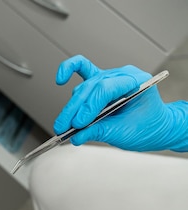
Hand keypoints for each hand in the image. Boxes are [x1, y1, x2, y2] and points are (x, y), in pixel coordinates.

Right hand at [54, 55, 187, 151]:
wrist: (155, 127)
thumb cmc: (147, 127)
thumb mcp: (125, 133)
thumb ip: (99, 132)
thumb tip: (77, 135)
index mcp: (137, 82)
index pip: (106, 89)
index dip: (89, 107)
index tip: (78, 125)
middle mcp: (122, 76)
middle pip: (91, 88)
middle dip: (75, 110)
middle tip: (63, 128)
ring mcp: (110, 77)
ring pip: (84, 87)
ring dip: (72, 107)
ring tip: (64, 126)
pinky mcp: (99, 82)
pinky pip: (82, 68)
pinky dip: (69, 71)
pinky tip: (60, 79)